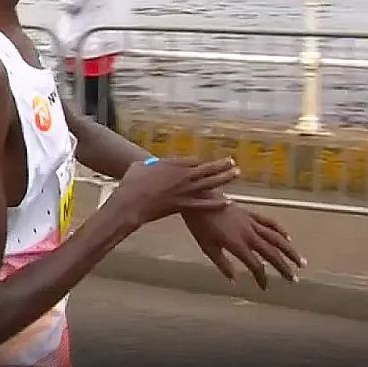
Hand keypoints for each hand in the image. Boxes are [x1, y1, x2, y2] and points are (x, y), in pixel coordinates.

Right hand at [112, 158, 238, 225]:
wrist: (131, 202)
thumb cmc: (131, 183)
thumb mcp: (138, 167)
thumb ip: (149, 165)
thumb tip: (150, 165)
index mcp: (172, 165)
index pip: (192, 160)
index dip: (202, 161)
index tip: (208, 161)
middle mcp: (182, 176)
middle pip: (206, 169)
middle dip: (221, 165)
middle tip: (232, 162)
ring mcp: (185, 191)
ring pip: (210, 183)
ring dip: (224, 178)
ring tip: (236, 174)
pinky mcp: (184, 206)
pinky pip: (204, 204)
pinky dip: (216, 203)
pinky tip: (227, 201)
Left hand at [183, 206, 304, 289]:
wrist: (198, 199)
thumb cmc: (199, 224)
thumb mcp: (207, 247)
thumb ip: (223, 265)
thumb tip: (235, 282)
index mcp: (238, 245)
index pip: (256, 266)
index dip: (262, 278)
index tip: (265, 287)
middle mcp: (249, 234)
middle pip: (271, 253)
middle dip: (284, 267)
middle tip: (294, 279)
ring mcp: (252, 223)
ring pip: (276, 238)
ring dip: (290, 250)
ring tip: (301, 262)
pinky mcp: (251, 213)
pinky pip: (270, 222)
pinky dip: (280, 230)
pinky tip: (288, 237)